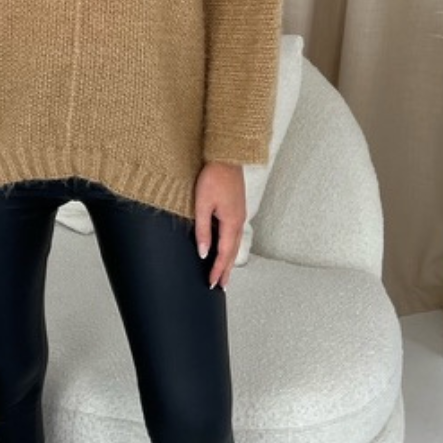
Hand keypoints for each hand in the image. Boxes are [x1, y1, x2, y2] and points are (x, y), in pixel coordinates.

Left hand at [194, 161, 245, 289]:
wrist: (226, 156)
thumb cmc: (213, 176)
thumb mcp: (202, 204)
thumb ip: (203, 230)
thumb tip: (203, 252)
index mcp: (231, 222)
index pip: (224, 253)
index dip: (217, 270)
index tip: (212, 284)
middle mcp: (239, 221)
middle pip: (233, 252)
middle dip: (226, 270)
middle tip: (220, 286)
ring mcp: (240, 214)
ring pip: (235, 243)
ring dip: (229, 260)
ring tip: (224, 273)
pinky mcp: (237, 208)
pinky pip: (235, 234)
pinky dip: (231, 247)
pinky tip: (227, 248)